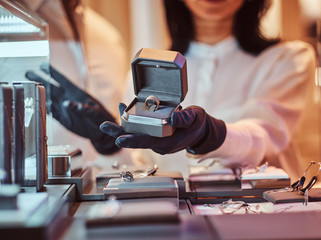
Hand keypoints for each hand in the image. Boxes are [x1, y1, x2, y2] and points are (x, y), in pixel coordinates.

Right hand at [25, 64, 118, 153]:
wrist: (101, 131)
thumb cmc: (101, 117)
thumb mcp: (95, 112)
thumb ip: (83, 108)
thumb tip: (67, 103)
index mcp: (77, 93)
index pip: (63, 80)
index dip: (53, 72)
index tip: (42, 64)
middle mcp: (68, 99)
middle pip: (51, 87)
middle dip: (39, 79)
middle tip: (27, 72)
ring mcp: (64, 109)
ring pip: (48, 99)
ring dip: (38, 94)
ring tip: (26, 88)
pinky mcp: (62, 118)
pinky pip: (50, 112)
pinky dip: (42, 109)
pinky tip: (33, 105)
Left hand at [100, 103, 226, 154]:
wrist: (200, 131)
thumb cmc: (197, 124)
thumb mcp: (195, 119)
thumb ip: (185, 119)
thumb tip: (173, 118)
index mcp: (168, 142)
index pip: (147, 142)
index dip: (132, 140)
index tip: (119, 139)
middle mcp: (159, 144)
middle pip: (135, 140)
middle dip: (119, 133)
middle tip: (104, 126)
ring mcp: (156, 140)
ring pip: (136, 134)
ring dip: (123, 124)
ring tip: (117, 108)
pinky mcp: (154, 135)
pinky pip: (140, 129)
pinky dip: (132, 120)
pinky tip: (125, 109)